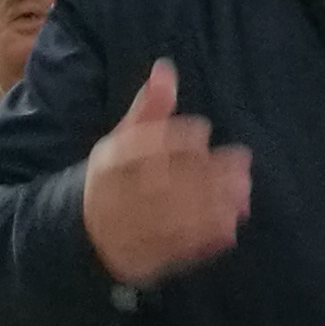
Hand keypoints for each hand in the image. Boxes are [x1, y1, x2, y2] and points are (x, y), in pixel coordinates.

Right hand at [79, 60, 252, 286]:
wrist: (82, 231)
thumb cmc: (115, 175)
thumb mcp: (124, 137)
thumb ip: (150, 108)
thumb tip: (165, 67)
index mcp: (108, 162)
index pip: (141, 147)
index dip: (174, 137)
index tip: (204, 131)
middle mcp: (113, 196)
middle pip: (162, 183)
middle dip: (207, 175)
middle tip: (242, 167)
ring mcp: (125, 230)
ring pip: (171, 219)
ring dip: (211, 208)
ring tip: (242, 197)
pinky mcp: (139, 258)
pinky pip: (173, 250)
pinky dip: (202, 242)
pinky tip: (229, 229)